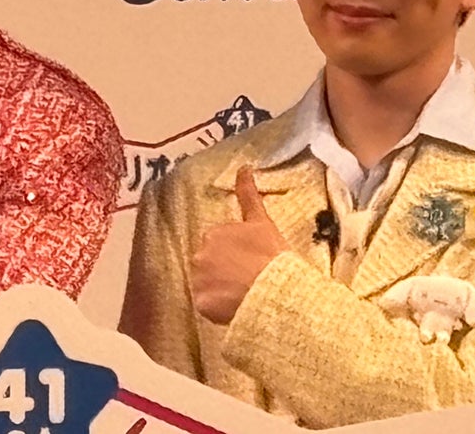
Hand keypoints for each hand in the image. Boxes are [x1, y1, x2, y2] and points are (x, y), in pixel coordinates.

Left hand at [190, 166, 288, 324]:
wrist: (275, 290)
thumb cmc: (272, 255)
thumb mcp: (261, 221)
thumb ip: (248, 193)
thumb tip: (244, 166)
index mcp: (213, 233)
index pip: (218, 244)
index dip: (235, 253)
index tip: (249, 261)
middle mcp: (200, 253)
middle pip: (208, 262)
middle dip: (224, 269)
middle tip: (248, 278)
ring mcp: (199, 279)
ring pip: (206, 284)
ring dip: (220, 288)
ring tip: (244, 293)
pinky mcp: (201, 302)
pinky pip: (206, 305)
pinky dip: (218, 308)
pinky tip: (235, 306)